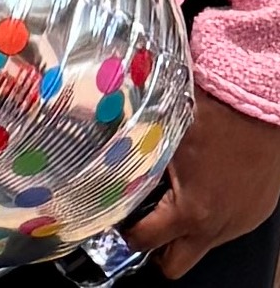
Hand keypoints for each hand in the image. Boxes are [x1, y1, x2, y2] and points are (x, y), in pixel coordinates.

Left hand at [124, 87, 279, 276]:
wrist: (258, 100)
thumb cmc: (214, 110)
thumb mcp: (163, 132)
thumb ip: (136, 154)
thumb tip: (106, 158)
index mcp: (192, 211)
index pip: (146, 242)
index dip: (126, 233)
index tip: (119, 220)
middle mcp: (220, 226)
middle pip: (177, 264)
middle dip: (156, 248)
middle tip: (142, 223)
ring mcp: (241, 221)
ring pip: (204, 243)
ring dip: (185, 226)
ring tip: (173, 191)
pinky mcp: (257, 211)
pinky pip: (228, 224)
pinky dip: (211, 211)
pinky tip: (203, 182)